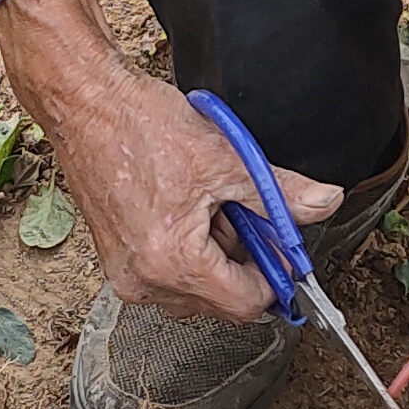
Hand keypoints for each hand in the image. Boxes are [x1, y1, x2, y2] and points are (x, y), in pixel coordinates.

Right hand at [0, 0, 340, 324]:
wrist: (85, 103)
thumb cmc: (140, 125)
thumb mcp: (226, 158)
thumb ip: (279, 193)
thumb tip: (323, 203)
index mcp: (172, 262)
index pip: (245, 304)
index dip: (273, 275)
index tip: (281, 247)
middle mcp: (143, 281)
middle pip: (220, 301)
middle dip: (242, 262)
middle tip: (240, 211)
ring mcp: (126, 274)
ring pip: (195, 289)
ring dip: (215, 256)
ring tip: (207, 203)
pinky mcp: (116, 261)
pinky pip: (169, 274)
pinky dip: (189, 250)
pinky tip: (185, 208)